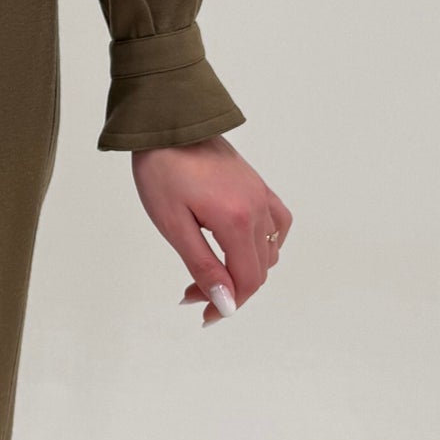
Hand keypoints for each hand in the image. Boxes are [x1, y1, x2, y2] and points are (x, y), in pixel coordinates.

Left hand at [131, 134, 289, 326]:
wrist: (169, 123)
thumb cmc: (162, 170)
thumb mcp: (174, 225)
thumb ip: (203, 266)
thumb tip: (225, 304)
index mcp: (236, 221)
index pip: (247, 281)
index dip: (227, 305)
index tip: (203, 316)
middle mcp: (257, 210)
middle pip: (259, 270)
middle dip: (229, 290)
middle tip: (191, 293)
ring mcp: (261, 195)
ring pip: (269, 251)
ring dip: (244, 270)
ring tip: (208, 272)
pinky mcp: (258, 185)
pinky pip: (277, 224)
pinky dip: (265, 245)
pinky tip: (241, 247)